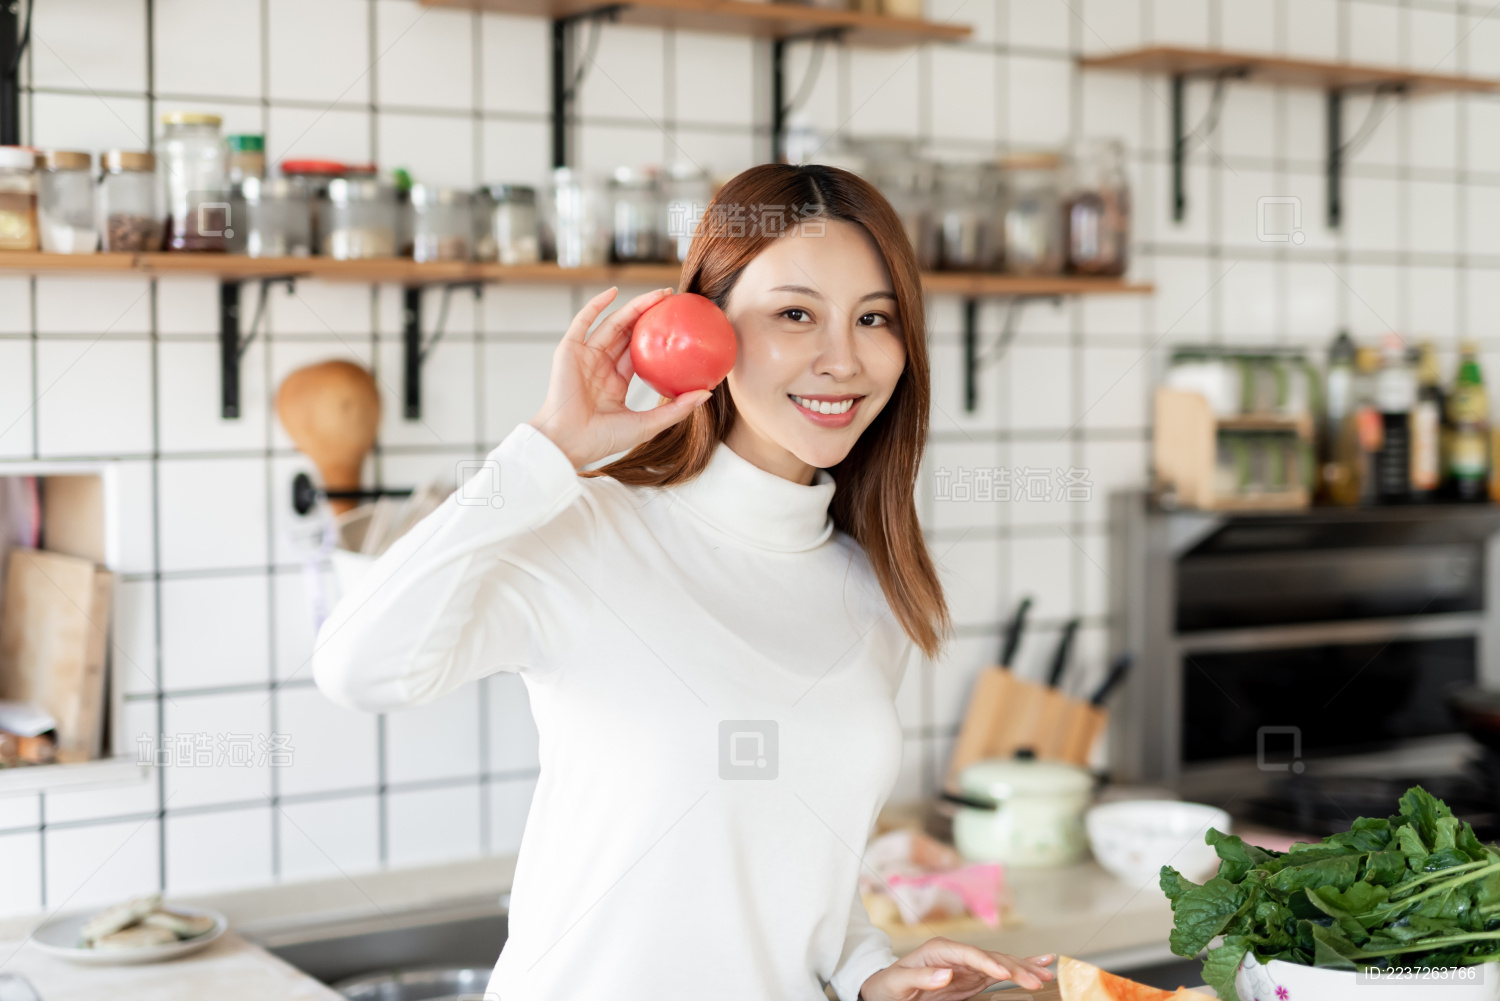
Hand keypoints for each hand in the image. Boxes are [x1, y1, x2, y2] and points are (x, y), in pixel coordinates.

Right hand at [528, 286, 711, 468]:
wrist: (569, 442)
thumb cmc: (603, 439)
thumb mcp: (648, 424)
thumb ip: (677, 409)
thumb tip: (707, 393)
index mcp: (615, 382)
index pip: (640, 352)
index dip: (658, 337)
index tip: (679, 324)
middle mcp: (600, 366)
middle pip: (628, 333)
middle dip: (649, 314)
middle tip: (673, 300)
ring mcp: (584, 356)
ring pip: (612, 323)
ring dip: (634, 306)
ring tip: (658, 294)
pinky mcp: (569, 350)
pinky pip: (583, 321)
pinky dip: (596, 304)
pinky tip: (614, 291)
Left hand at [858, 939, 1054, 1000]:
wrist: (886, 990)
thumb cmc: (889, 985)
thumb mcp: (899, 982)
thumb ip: (921, 977)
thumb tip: (946, 973)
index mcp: (940, 950)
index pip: (970, 954)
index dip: (989, 962)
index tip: (1004, 972)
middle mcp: (958, 954)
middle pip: (991, 958)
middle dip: (1015, 967)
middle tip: (1037, 980)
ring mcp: (967, 966)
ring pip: (1001, 964)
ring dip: (1024, 968)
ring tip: (1048, 971)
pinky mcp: (973, 977)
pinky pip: (1000, 973)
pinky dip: (1019, 970)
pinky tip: (1039, 965)